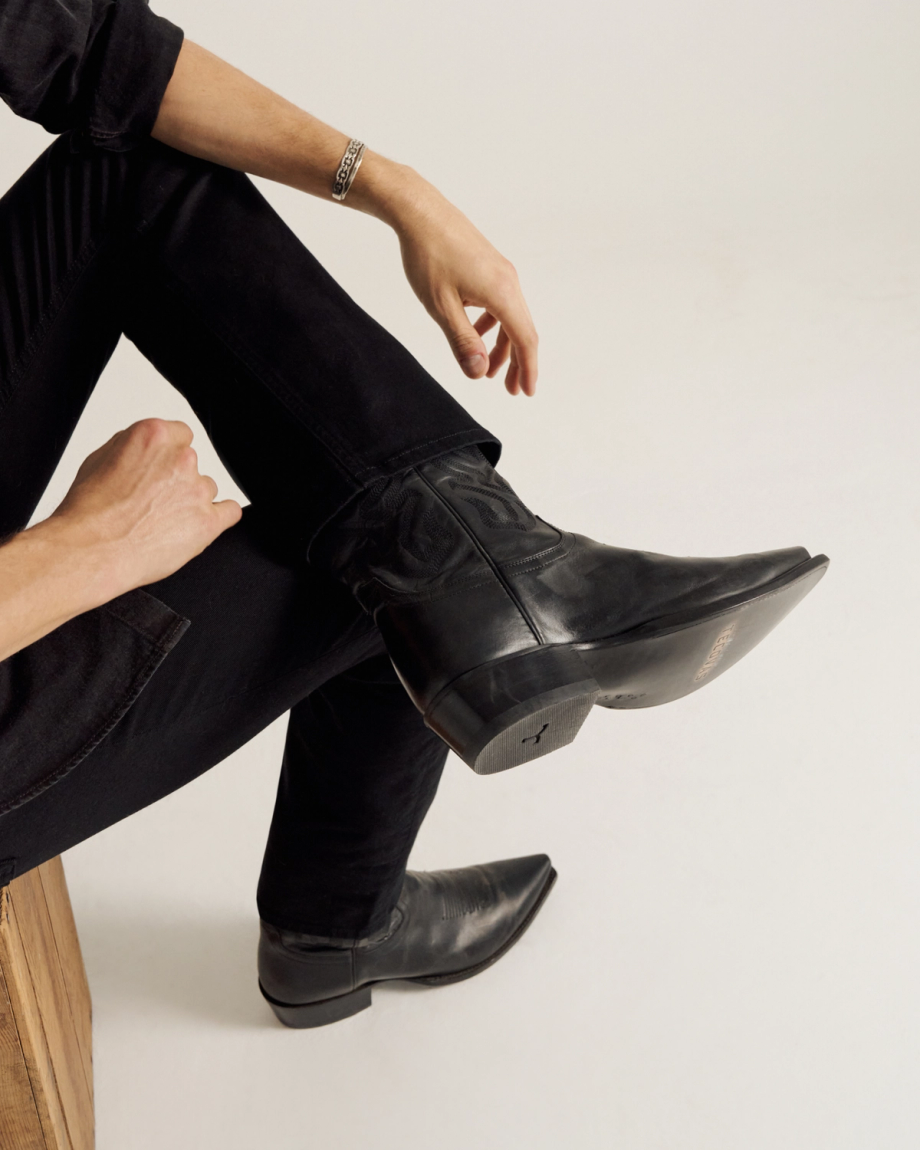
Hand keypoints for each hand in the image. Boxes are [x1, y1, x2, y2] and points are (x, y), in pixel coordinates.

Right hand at [50, 418, 241, 592]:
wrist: (91, 551)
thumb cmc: (89, 511)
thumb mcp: (99, 459)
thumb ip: (133, 446)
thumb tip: (148, 448)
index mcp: (155, 435)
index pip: (181, 435)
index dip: (167, 455)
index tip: (159, 469)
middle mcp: (181, 458)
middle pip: (192, 463)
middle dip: (176, 479)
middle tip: (152, 500)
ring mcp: (198, 490)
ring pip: (207, 489)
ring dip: (191, 501)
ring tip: (162, 521)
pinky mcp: (208, 522)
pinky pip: (231, 512)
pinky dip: (219, 517)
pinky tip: (201, 525)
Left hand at [392, 178, 538, 395]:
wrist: (420, 212)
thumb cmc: (428, 257)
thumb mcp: (441, 306)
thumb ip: (462, 341)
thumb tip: (479, 372)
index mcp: (501, 293)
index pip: (524, 339)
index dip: (528, 369)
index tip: (527, 392)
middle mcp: (509, 282)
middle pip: (522, 330)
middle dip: (518, 363)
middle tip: (511, 390)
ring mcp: (501, 272)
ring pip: (510, 317)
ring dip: (503, 345)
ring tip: (488, 369)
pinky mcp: (490, 267)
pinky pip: (500, 304)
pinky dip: (493, 325)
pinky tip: (475, 333)